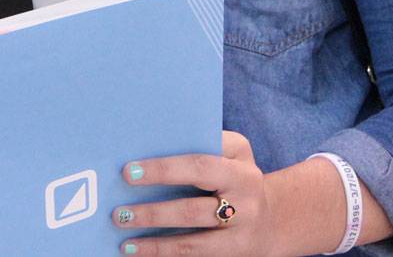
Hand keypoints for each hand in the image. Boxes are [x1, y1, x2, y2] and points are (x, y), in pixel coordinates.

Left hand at [110, 132, 271, 255]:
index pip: (198, 164)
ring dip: (156, 243)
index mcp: (239, 161)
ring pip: (194, 242)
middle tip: (120, 213)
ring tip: (126, 240)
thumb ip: (197, 146)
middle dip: (154, 214)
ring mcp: (243, 230)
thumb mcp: (227, 153)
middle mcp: (246, 196)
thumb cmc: (232, 176)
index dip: (162, 169)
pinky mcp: (236, 255)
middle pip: (194, 210)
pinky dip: (165, 255)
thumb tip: (144, 150)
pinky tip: (140, 252)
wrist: (273, 217)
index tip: (128, 172)